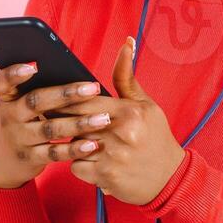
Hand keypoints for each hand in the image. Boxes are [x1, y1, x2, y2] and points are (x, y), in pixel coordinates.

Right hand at [0, 62, 113, 189]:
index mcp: (6, 97)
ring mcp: (19, 138)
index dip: (14, 74)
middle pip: (35, 102)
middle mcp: (10, 116)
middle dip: (65, 94)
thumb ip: (38, 89)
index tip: (33, 66)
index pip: (1, 83)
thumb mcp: (18, 104)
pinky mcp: (29, 158)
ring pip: (49, 129)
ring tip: (103, 119)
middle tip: (92, 88)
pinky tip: (93, 144)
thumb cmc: (21, 121)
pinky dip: (74, 149)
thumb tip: (75, 73)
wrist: (1, 161)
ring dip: (78, 124)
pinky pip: (54, 153)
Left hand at [57, 36, 184, 205]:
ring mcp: (111, 158)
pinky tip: (91, 161)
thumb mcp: (146, 105)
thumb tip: (126, 43)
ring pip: (72, 146)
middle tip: (52, 116)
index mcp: (129, 113)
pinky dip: (79, 164)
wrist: (170, 179)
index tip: (55, 98)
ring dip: (71, 144)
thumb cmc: (155, 137)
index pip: (84, 100)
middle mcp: (119, 135)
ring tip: (78, 141)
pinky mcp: (105, 178)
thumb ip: (126, 77)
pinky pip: (75, 167)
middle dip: (62, 120)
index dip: (66, 99)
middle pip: (74, 122)